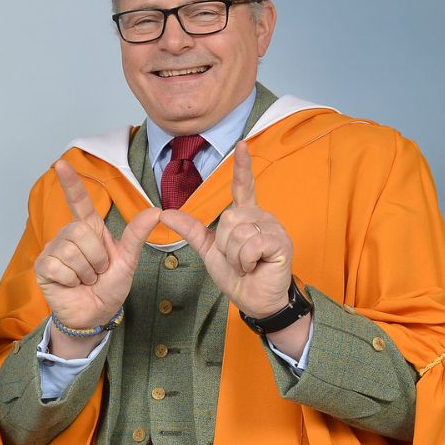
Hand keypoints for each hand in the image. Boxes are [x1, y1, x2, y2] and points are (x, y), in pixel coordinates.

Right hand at [34, 160, 160, 357]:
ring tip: (85, 279)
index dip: (70, 182)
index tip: (61, 163)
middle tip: (97, 271)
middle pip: (81, 232)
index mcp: (89, 229)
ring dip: (86, 271)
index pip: (78, 201)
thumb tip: (156, 211)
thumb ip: (137, 235)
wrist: (95, 314)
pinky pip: (59, 266)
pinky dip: (71, 280)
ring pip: (71, 251)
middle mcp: (68, 235)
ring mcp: (53, 250)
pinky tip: (71, 285)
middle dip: (96, 257)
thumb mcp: (128, 260)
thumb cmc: (109, 286)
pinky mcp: (43, 266)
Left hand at [160, 141, 293, 319]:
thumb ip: (190, 230)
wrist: (255, 299)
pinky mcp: (280, 242)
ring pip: (237, 231)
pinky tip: (256, 266)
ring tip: (247, 264)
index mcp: (246, 215)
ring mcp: (273, 228)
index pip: (243, 185)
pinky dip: (245, 261)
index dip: (241, 166)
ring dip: (235, 256)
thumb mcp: (209, 250)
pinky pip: (250, 244)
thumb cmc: (237, 275)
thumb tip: (165, 213)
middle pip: (228, 217)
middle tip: (237, 259)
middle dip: (224, 244)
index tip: (241, 144)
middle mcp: (261, 216)